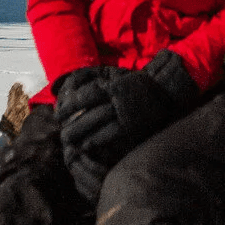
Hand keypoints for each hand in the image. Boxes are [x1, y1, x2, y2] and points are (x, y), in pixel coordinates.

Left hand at [54, 53, 198, 200]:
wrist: (166, 95)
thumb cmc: (135, 88)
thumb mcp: (118, 79)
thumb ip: (99, 82)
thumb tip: (69, 85)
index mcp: (114, 86)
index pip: (87, 95)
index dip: (71, 104)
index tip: (59, 113)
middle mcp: (120, 99)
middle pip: (90, 112)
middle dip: (73, 123)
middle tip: (62, 133)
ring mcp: (126, 114)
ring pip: (98, 125)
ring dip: (81, 134)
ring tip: (69, 142)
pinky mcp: (132, 128)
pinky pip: (109, 136)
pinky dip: (95, 141)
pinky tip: (85, 146)